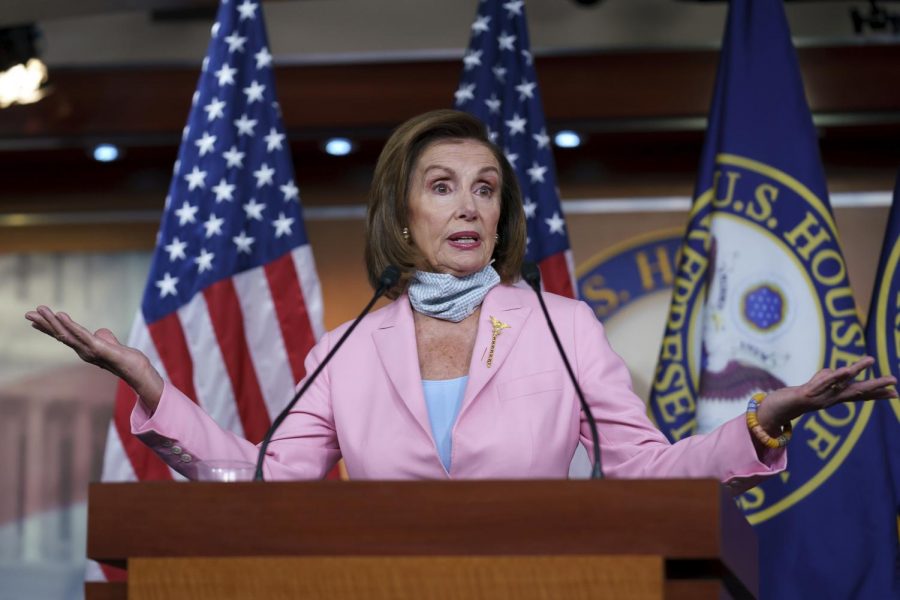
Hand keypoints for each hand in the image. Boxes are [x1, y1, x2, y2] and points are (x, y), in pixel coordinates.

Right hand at [25, 306, 163, 410]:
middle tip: (28, 313)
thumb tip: (99, 332)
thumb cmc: (121, 355)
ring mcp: (88, 350)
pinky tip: (61, 315)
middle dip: (44, 323)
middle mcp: (81, 350)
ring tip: (41, 309)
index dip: (48, 327)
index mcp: (82, 347)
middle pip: (59, 334)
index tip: (34, 319)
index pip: (62, 335)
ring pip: (66, 333)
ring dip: (52, 321)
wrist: (133, 366)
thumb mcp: (109, 341)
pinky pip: (81, 334)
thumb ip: (102, 336)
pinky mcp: (97, 347)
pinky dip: (70, 325)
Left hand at [757, 356, 896, 434]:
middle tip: (895, 382)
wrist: (775, 410)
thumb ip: (830, 378)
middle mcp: (830, 398)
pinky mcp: (807, 393)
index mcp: (834, 398)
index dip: (877, 394)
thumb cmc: (795, 397)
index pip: (859, 395)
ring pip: (841, 383)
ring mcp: (820, 396)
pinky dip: (834, 377)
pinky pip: (823, 383)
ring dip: (856, 370)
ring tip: (871, 360)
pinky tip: (844, 370)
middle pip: (857, 391)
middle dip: (876, 386)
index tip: (895, 393)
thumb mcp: (816, 385)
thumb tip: (842, 372)